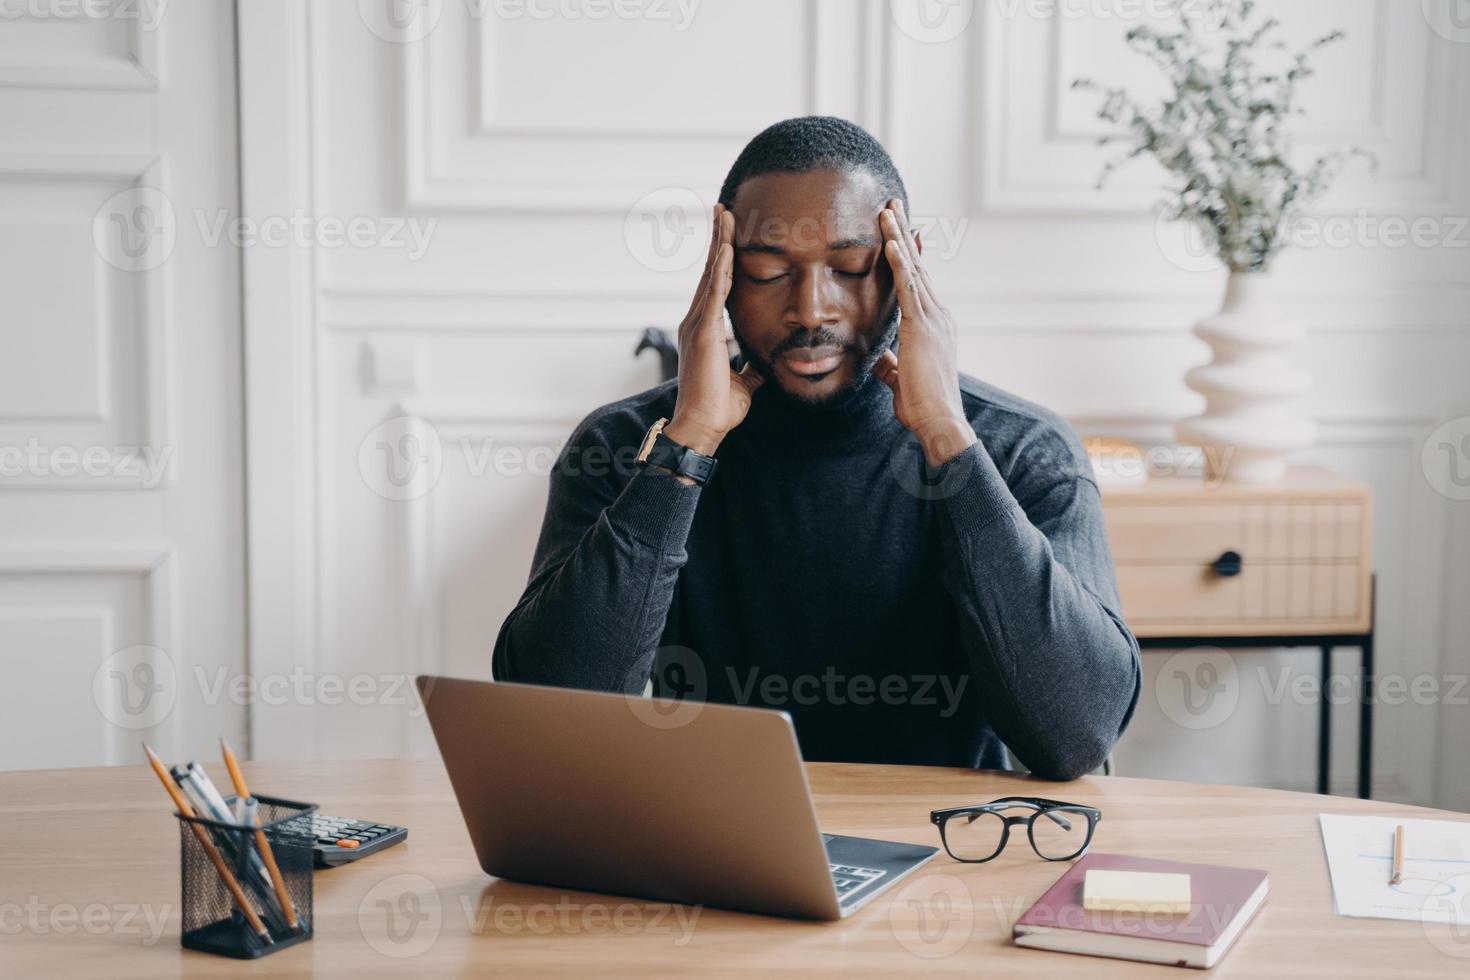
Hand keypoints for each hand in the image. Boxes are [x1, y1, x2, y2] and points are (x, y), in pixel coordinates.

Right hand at [665, 203, 763, 457]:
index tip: (729, 234)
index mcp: (706, 330)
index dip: (722, 259)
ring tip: (724, 214)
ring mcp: (697, 324)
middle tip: (724, 209)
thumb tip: (764, 362)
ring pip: (710, 274)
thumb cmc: (719, 408)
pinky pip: (714, 292)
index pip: (716, 286)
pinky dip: (720, 268)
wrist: (703, 427)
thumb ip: (751, 367)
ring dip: (718, 242)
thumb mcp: (745, 381)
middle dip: (718, 238)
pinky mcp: (703, 332)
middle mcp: (697, 321)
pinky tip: (727, 247)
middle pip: (709, 270)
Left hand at [872, 198, 975, 466]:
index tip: (900, 232)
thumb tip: (879, 359)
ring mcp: (933, 318)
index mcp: (934, 325)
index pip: (918, 282)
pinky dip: (900, 262)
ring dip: (899, 237)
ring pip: (913, 268)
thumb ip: (890, 364)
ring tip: (887, 210)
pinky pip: (908, 287)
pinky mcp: (921, 326)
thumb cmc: (922, 405)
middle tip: (894, 204)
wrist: (939, 420)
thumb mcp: (899, 379)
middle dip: (904, 234)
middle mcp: (938, 314)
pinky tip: (890, 241)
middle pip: (918, 265)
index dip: (909, 255)